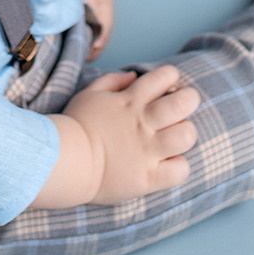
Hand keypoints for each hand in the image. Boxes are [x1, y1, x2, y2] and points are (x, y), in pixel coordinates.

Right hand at [62, 65, 199, 203]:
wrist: (64, 162)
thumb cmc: (75, 126)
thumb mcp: (90, 94)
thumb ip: (112, 81)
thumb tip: (133, 76)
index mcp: (130, 101)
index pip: (164, 76)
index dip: (171, 77)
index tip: (167, 88)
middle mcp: (143, 123)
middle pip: (183, 103)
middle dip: (189, 100)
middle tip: (182, 109)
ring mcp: (147, 151)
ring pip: (186, 135)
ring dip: (185, 134)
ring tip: (175, 138)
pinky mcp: (148, 177)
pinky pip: (180, 170)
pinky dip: (179, 167)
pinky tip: (168, 165)